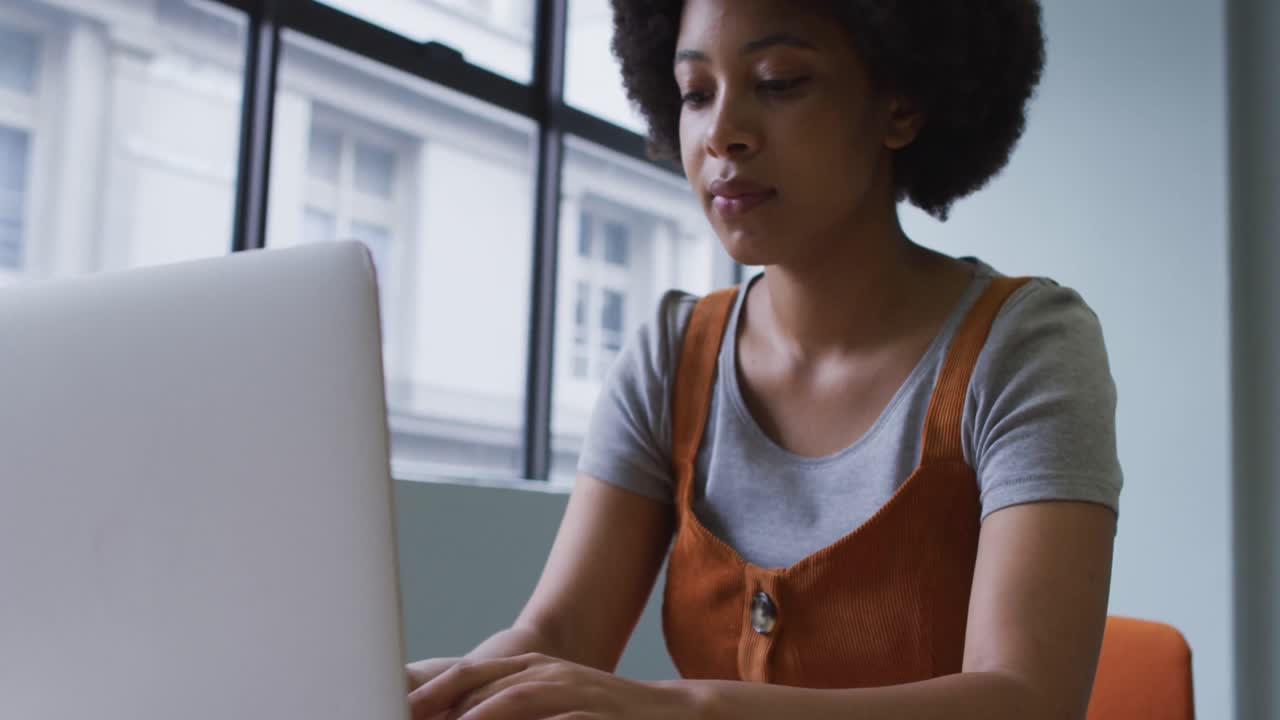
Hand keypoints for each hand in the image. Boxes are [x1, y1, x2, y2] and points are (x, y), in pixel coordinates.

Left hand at [407, 652, 696, 719]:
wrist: (668, 714)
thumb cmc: (597, 714)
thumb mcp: (546, 703)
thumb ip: (502, 707)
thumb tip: (453, 715)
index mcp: (526, 667)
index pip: (463, 674)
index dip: (426, 690)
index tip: (391, 704)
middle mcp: (544, 673)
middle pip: (479, 683)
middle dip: (437, 702)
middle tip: (400, 714)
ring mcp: (571, 691)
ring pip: (512, 698)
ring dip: (476, 715)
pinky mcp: (596, 714)